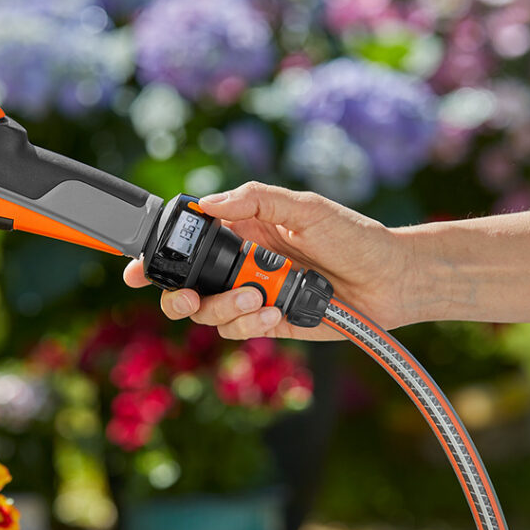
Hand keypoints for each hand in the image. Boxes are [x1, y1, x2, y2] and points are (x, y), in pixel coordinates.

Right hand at [123, 182, 415, 340]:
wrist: (393, 281)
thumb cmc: (354, 236)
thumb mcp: (306, 207)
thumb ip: (256, 200)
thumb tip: (210, 204)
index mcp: (241, 227)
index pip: (188, 237)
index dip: (158, 252)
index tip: (136, 267)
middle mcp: (239, 262)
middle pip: (185, 283)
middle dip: (176, 295)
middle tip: (187, 298)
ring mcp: (251, 294)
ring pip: (208, 311)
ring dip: (225, 309)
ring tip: (260, 300)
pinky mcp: (268, 322)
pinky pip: (237, 330)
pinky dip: (248, 324)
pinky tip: (274, 313)